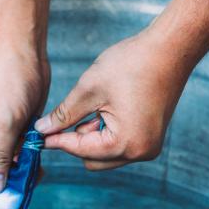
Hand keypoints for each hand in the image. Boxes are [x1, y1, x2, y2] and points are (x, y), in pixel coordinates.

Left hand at [35, 26, 193, 169]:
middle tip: (63, 117)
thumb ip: (65, 114)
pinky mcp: (151, 137)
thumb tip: (43, 129)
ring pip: (105, 154)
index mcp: (126, 143)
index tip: (37, 135)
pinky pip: (119, 145)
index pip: (81, 151)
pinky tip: (105, 109)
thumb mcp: (90, 88)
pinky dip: (106, 133)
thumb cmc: (133, 64)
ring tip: (92, 106)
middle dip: (76, 141)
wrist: (170, 49)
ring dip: (91, 136)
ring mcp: (148, 146)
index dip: (57, 141)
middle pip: (93, 160)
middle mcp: (141, 152)